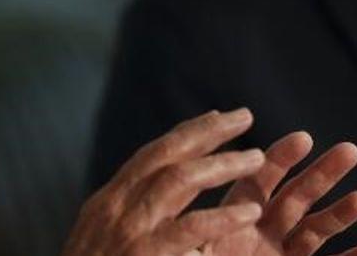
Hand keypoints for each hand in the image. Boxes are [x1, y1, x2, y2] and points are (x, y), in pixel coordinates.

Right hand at [61, 108, 267, 255]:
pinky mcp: (143, 254)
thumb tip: (164, 200)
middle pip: (166, 154)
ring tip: (257, 158)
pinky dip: (222, 218)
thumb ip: (128, 218)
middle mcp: (115, 207)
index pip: (150, 156)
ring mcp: (128, 230)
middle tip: (245, 116)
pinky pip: (189, 229)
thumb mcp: (99, 241)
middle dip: (207, 132)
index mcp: (107, 203)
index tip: (216, 116)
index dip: (185, 133)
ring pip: (179, 180)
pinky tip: (250, 212)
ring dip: (221, 164)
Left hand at [200, 132, 356, 255]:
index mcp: (233, 224)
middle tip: (350, 150)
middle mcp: (260, 237)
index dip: (279, 161)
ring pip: (314, 232)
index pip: (257, 185)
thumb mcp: (193, 252)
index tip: (303, 138)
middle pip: (295, 199)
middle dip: (322, 175)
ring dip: (340, 215)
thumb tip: (190, 233)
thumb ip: (196, 243)